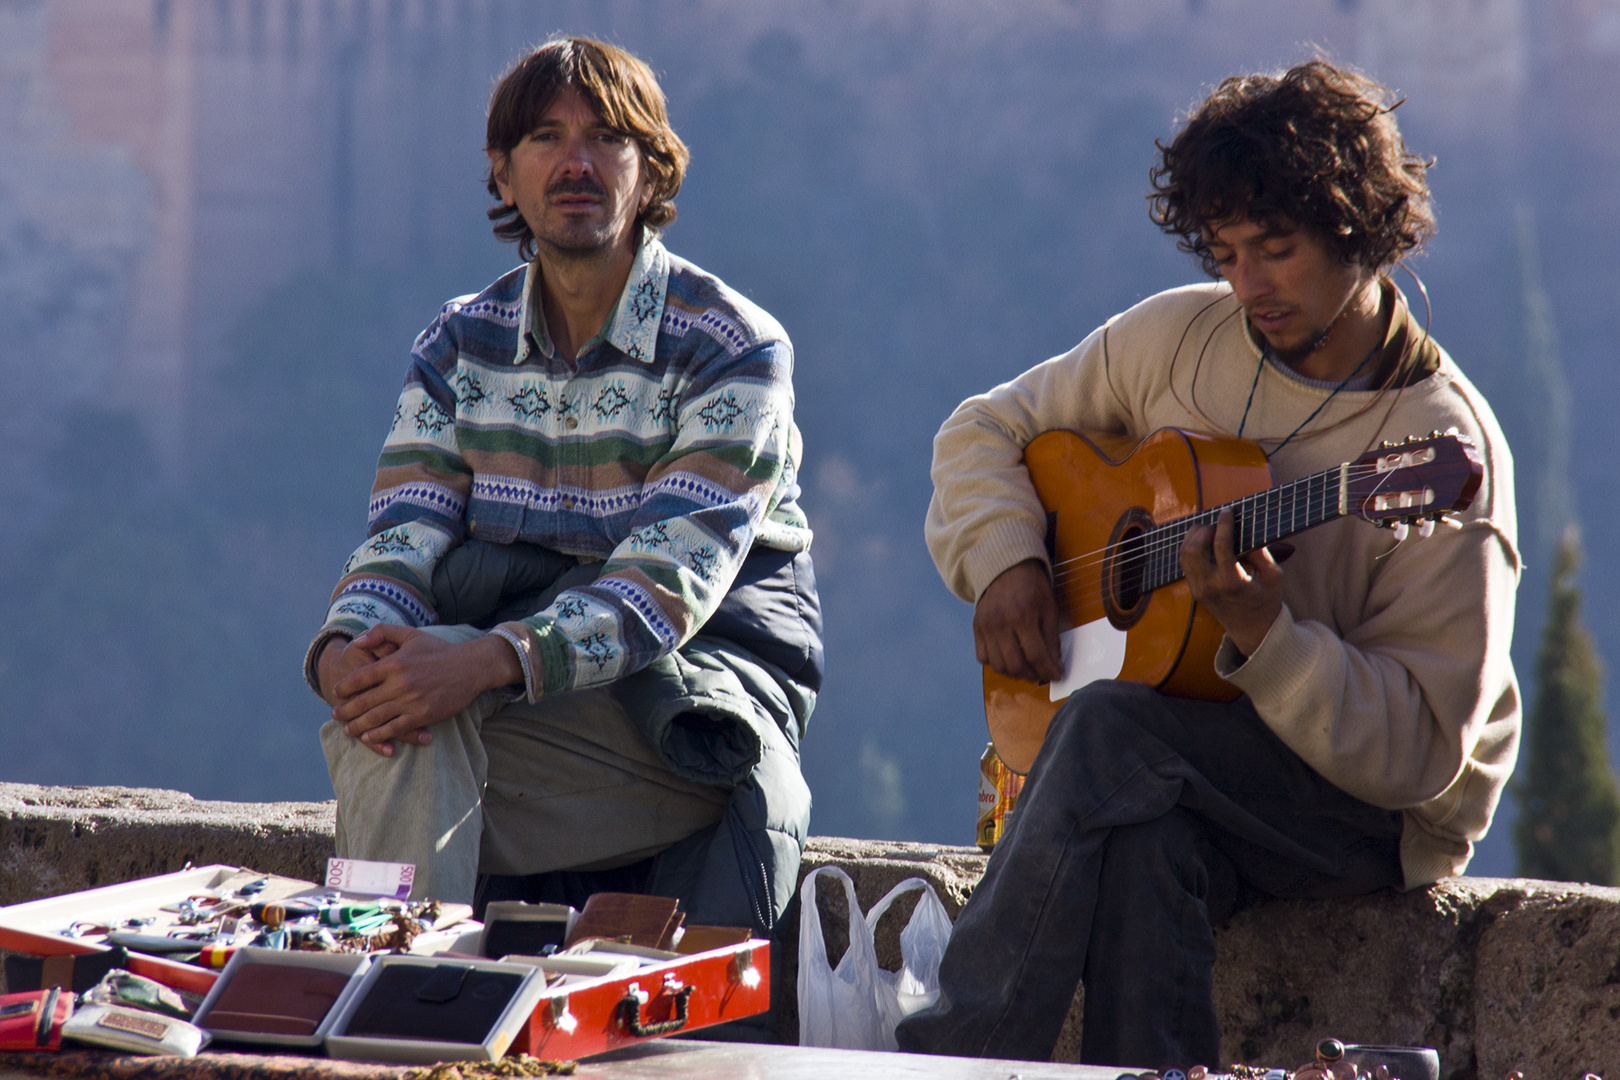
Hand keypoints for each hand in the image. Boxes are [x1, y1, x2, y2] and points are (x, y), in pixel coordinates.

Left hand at [331, 626, 524, 756]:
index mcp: (393, 663)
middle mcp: (399, 683)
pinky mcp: (422, 715)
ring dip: (358, 726)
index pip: (359, 678)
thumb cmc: (439, 650)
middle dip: (345, 710)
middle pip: (363, 701)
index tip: (337, 693)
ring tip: (348, 730)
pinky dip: (379, 735)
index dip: (344, 687)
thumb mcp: (411, 634)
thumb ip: (382, 632)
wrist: (471, 667)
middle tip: (336, 715)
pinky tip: (369, 738)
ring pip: (375, 718)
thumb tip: (356, 642)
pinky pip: (395, 728)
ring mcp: (410, 701)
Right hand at [974, 558, 1063, 683]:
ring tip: (1027, 669)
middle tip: (1042, 674)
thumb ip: (1051, 638)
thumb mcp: (1049, 608)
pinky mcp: (977, 628)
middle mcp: (1000, 624)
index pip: (1036, 655)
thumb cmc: (1031, 586)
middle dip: (1032, 675)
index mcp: (1022, 616)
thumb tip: (1054, 664)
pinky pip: (983, 657)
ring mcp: (985, 627)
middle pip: (1015, 665)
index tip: (1056, 675)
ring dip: (1015, 673)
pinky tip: (1009, 659)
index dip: (1048, 670)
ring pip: (998, 665)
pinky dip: (997, 664)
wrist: (1005, 568)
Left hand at [1179, 509, 1282, 656]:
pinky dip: (1191, 548)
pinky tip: (1203, 542)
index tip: (1227, 512)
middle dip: (1204, 529)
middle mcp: (1210, 586)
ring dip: (1194, 537)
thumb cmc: (1266, 601)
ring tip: (1208, 529)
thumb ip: (1261, 553)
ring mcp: (1199, 589)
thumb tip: (1248, 530)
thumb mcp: (1273, 576)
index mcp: (1232, 582)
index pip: (1221, 545)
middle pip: (1194, 548)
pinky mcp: (1194, 590)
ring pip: (1184, 554)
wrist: (1253, 630)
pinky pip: (1185, 563)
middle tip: (1216, 523)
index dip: (1223, 524)